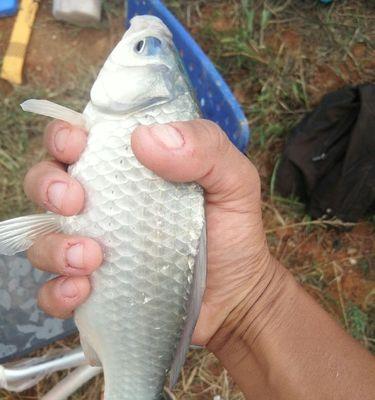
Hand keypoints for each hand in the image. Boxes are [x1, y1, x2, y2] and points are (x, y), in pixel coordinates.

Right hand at [26, 119, 274, 344]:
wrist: (235, 296)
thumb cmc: (233, 233)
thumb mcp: (234, 181)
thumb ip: (205, 148)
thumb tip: (146, 138)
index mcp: (131, 170)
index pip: (80, 140)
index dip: (65, 136)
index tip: (76, 145)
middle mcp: (105, 204)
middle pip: (46, 182)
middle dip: (47, 186)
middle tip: (74, 201)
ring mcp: (94, 248)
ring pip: (42, 238)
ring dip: (53, 245)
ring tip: (90, 258)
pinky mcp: (95, 290)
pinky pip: (53, 291)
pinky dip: (57, 292)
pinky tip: (83, 291)